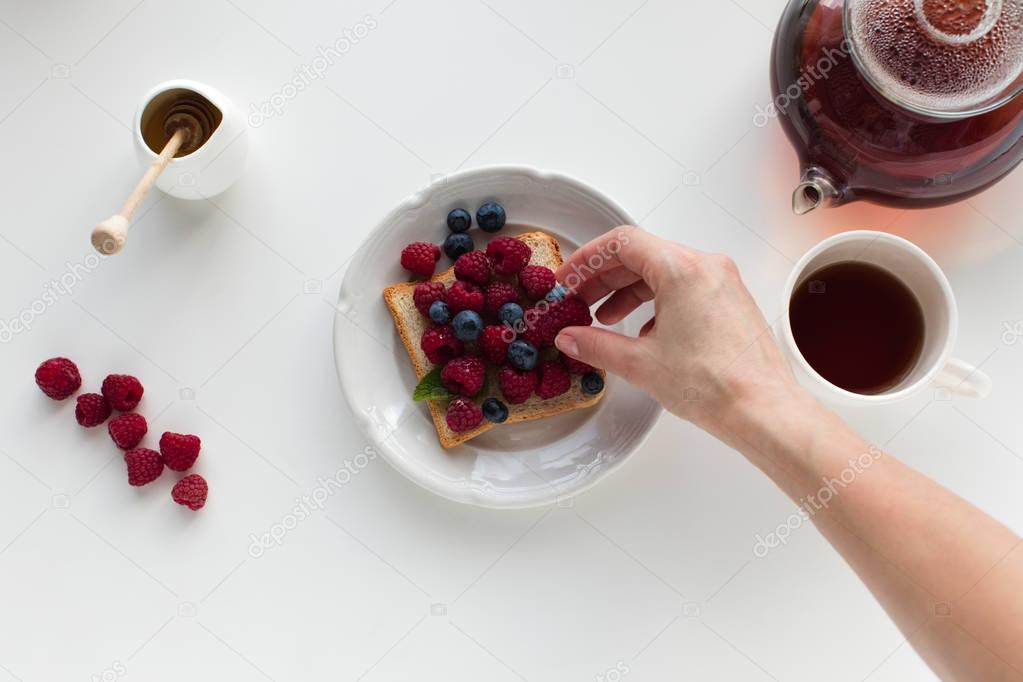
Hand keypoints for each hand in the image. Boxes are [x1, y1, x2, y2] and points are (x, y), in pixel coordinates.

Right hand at [554, 226, 801, 433]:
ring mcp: (722, 283)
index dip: (587, 258)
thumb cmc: (717, 385)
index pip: (622, 242)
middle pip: (642, 255)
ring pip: (663, 272)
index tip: (570, 277)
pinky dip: (656, 302)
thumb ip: (596, 345)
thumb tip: (571, 339)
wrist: (763, 410)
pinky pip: (685, 288)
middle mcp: (707, 267)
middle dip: (604, 278)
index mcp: (683, 270)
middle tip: (578, 300)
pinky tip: (642, 332)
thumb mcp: (640, 364)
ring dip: (628, 291)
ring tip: (604, 318)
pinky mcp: (730, 302)